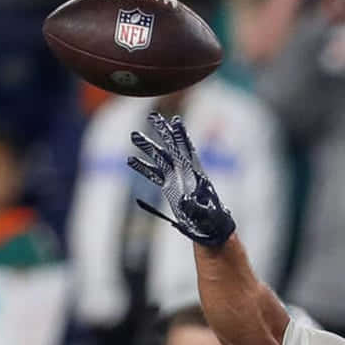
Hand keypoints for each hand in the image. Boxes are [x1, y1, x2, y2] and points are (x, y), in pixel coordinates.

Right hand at [128, 113, 235, 246]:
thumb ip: (196, 208)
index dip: (181, 136)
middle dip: (162, 132)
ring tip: (134, 135)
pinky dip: (143, 167)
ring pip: (160, 158)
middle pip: (172, 148)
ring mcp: (176, 178)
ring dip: (147, 147)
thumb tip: (185, 202)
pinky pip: (154, 174)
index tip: (175, 121)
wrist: (211, 228)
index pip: (188, 150)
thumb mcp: (206, 214)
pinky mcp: (169, 188)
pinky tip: (131, 160)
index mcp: (196, 174)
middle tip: (152, 116)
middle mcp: (185, 173)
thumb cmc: (213, 220)